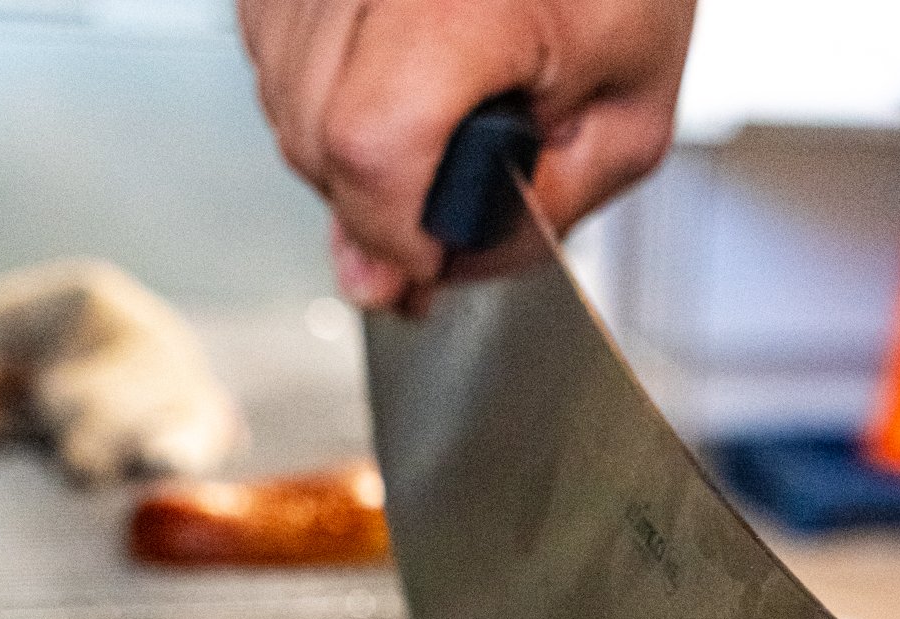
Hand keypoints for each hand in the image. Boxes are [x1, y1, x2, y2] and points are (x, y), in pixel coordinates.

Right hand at [238, 0, 694, 311]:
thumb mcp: (626, 124)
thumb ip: (531, 218)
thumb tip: (425, 279)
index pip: (371, 145)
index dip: (396, 232)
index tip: (433, 255)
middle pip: (313, 137)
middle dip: (376, 203)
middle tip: (449, 189)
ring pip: (284, 106)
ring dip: (348, 152)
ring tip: (435, 119)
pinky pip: (273, 57)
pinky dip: (325, 96)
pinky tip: (394, 80)